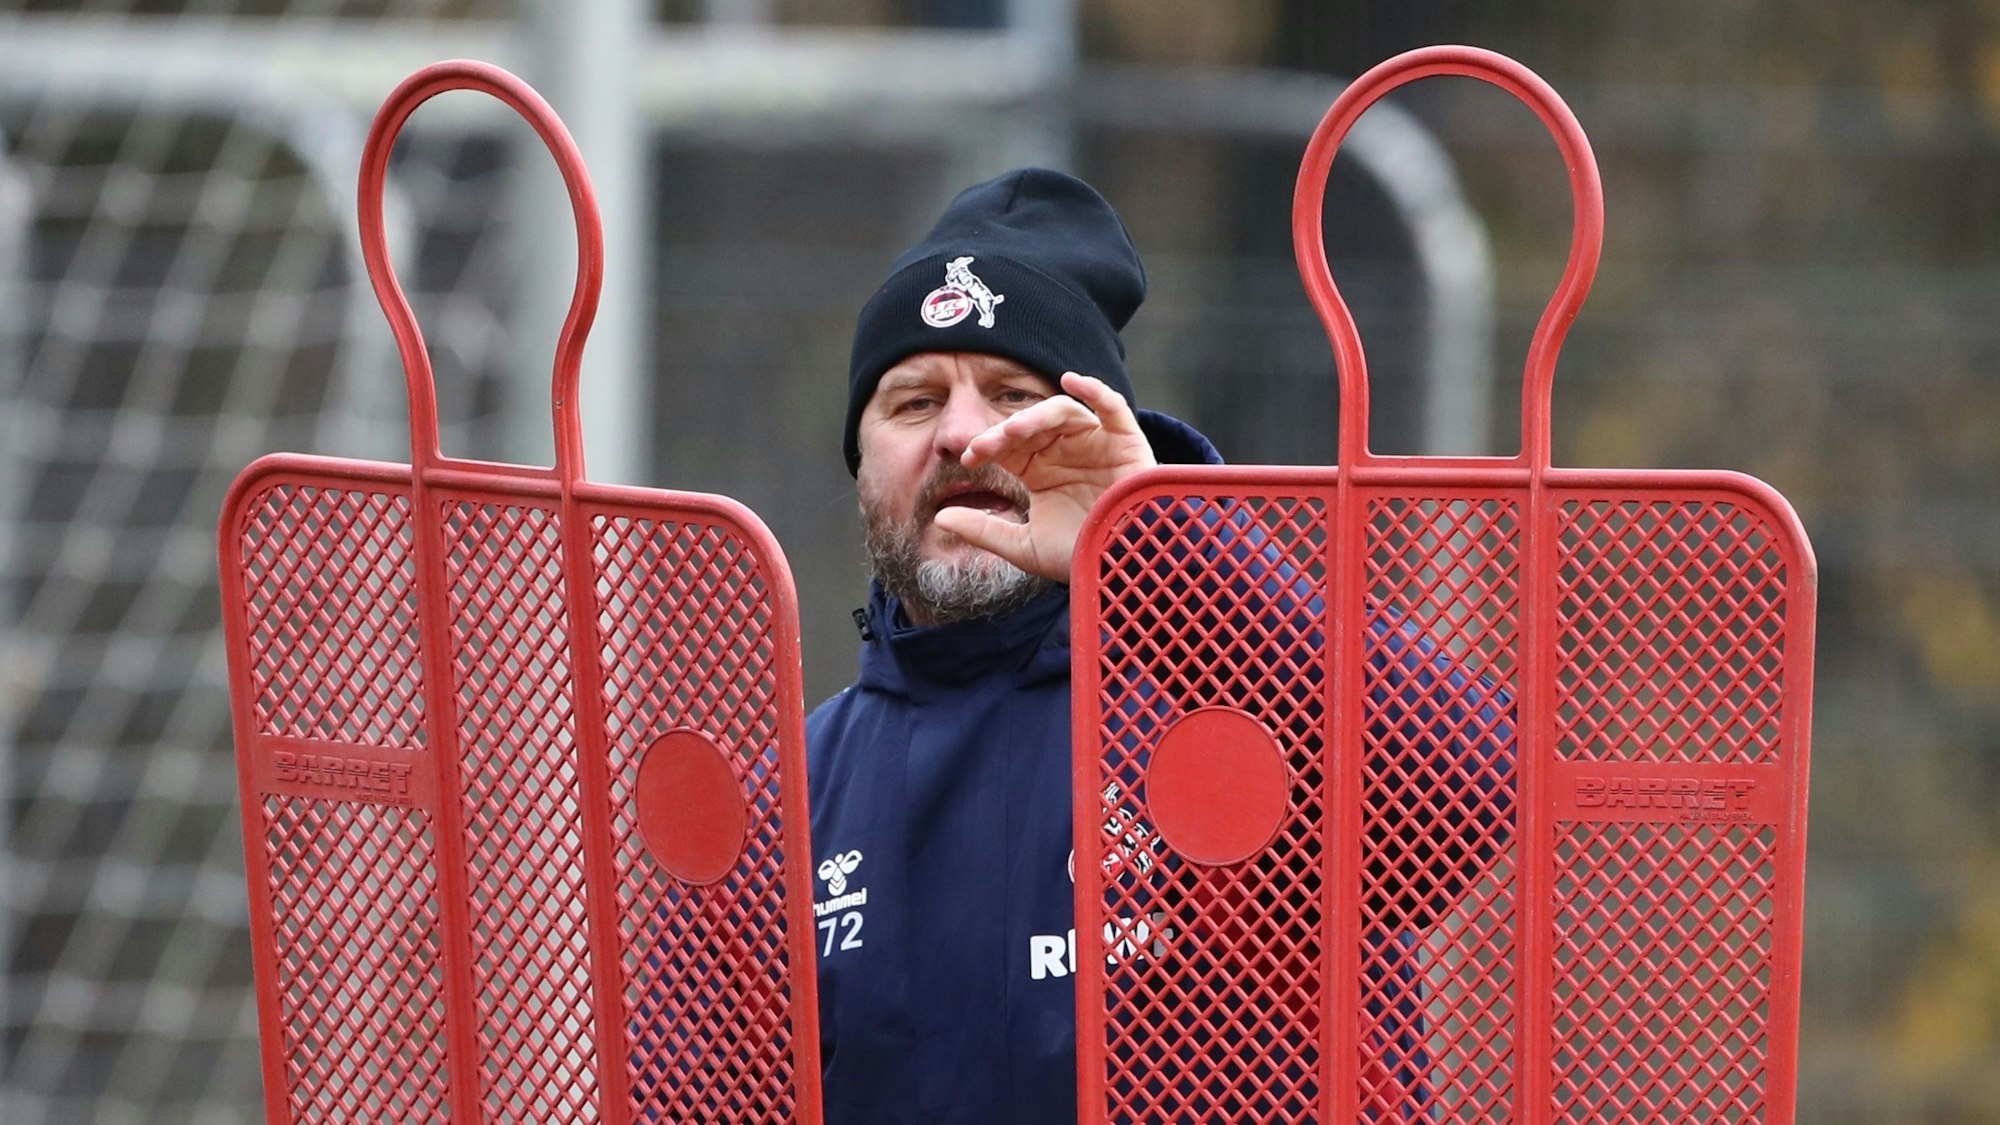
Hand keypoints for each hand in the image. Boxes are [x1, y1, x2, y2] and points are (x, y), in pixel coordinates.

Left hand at [931, 371, 1155, 582]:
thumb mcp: (1023, 546)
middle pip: (1031, 426)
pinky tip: (1072, 381)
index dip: (988, 446)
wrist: (1121, 570)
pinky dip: (1094, 390)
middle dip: (1005, 432)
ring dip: (1036, 416)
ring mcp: (1095, 443)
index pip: (1009, 446)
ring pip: (1062, 413)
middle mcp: (1065, 451)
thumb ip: (984, 531)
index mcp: (1041, 470)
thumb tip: (940, 518)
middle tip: (985, 447)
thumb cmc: (1079, 557)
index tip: (967, 459)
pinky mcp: (1125, 442)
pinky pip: (1112, 407)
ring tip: (1015, 429)